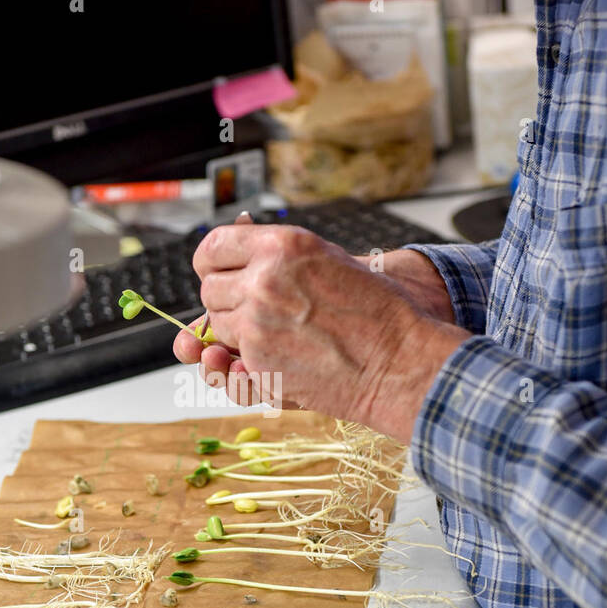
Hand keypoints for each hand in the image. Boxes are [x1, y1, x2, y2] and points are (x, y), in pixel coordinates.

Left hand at [172, 225, 468, 442]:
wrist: (398, 360)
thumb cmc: (375, 311)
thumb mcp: (327, 258)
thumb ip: (278, 253)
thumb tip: (237, 241)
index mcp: (280, 245)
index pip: (212, 247)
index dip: (211, 263)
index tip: (218, 273)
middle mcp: (262, 280)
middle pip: (209, 291)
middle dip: (226, 302)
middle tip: (257, 309)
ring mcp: (256, 324)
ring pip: (217, 328)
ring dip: (236, 334)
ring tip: (278, 335)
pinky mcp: (258, 364)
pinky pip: (230, 363)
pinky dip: (245, 365)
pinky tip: (277, 359)